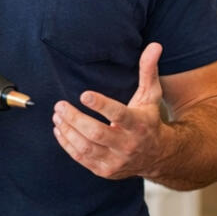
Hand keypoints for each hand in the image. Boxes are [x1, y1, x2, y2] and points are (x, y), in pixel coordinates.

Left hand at [52, 42, 167, 179]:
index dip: (101, 105)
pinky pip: (81, 158)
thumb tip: (155, 45)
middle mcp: (128, 144)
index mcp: (139, 125)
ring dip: (67, 130)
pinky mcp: (105, 170)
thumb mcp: (151, 96)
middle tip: (60, 105)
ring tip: (58, 116)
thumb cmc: (150, 120)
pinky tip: (60, 130)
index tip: (84, 95)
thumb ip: (149, 71)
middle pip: (96, 133)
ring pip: (86, 147)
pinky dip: (67, 143)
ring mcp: (116, 160)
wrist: (158, 155)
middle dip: (75, 119)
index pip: (119, 115)